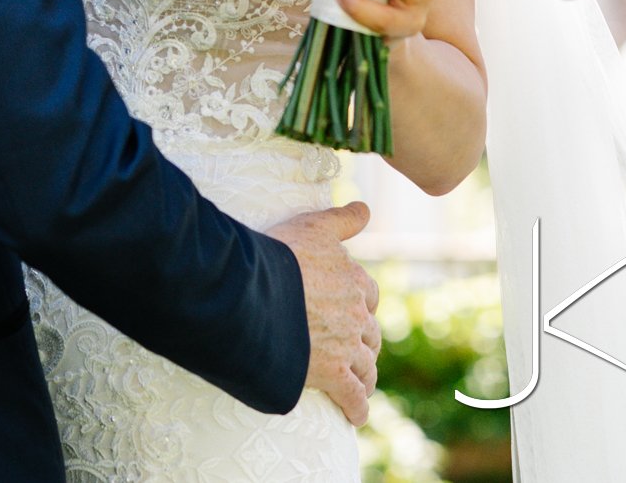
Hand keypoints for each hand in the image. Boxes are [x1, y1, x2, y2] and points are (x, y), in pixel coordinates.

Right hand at [265, 200, 379, 425]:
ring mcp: (346, 346)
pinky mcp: (331, 374)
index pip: (369, 296)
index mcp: (354, 280)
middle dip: (366, 343)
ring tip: (360, 385)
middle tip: (356, 352)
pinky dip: (356, 408)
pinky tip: (355, 417)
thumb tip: (366, 209)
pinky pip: (352, 397)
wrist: (255, 293)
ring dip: (365, 377)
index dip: (362, 306)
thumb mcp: (312, 226)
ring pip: (366, 367)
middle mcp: (356, 315)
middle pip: (371, 334)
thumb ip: (342, 220)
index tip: (355, 313)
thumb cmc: (280, 256)